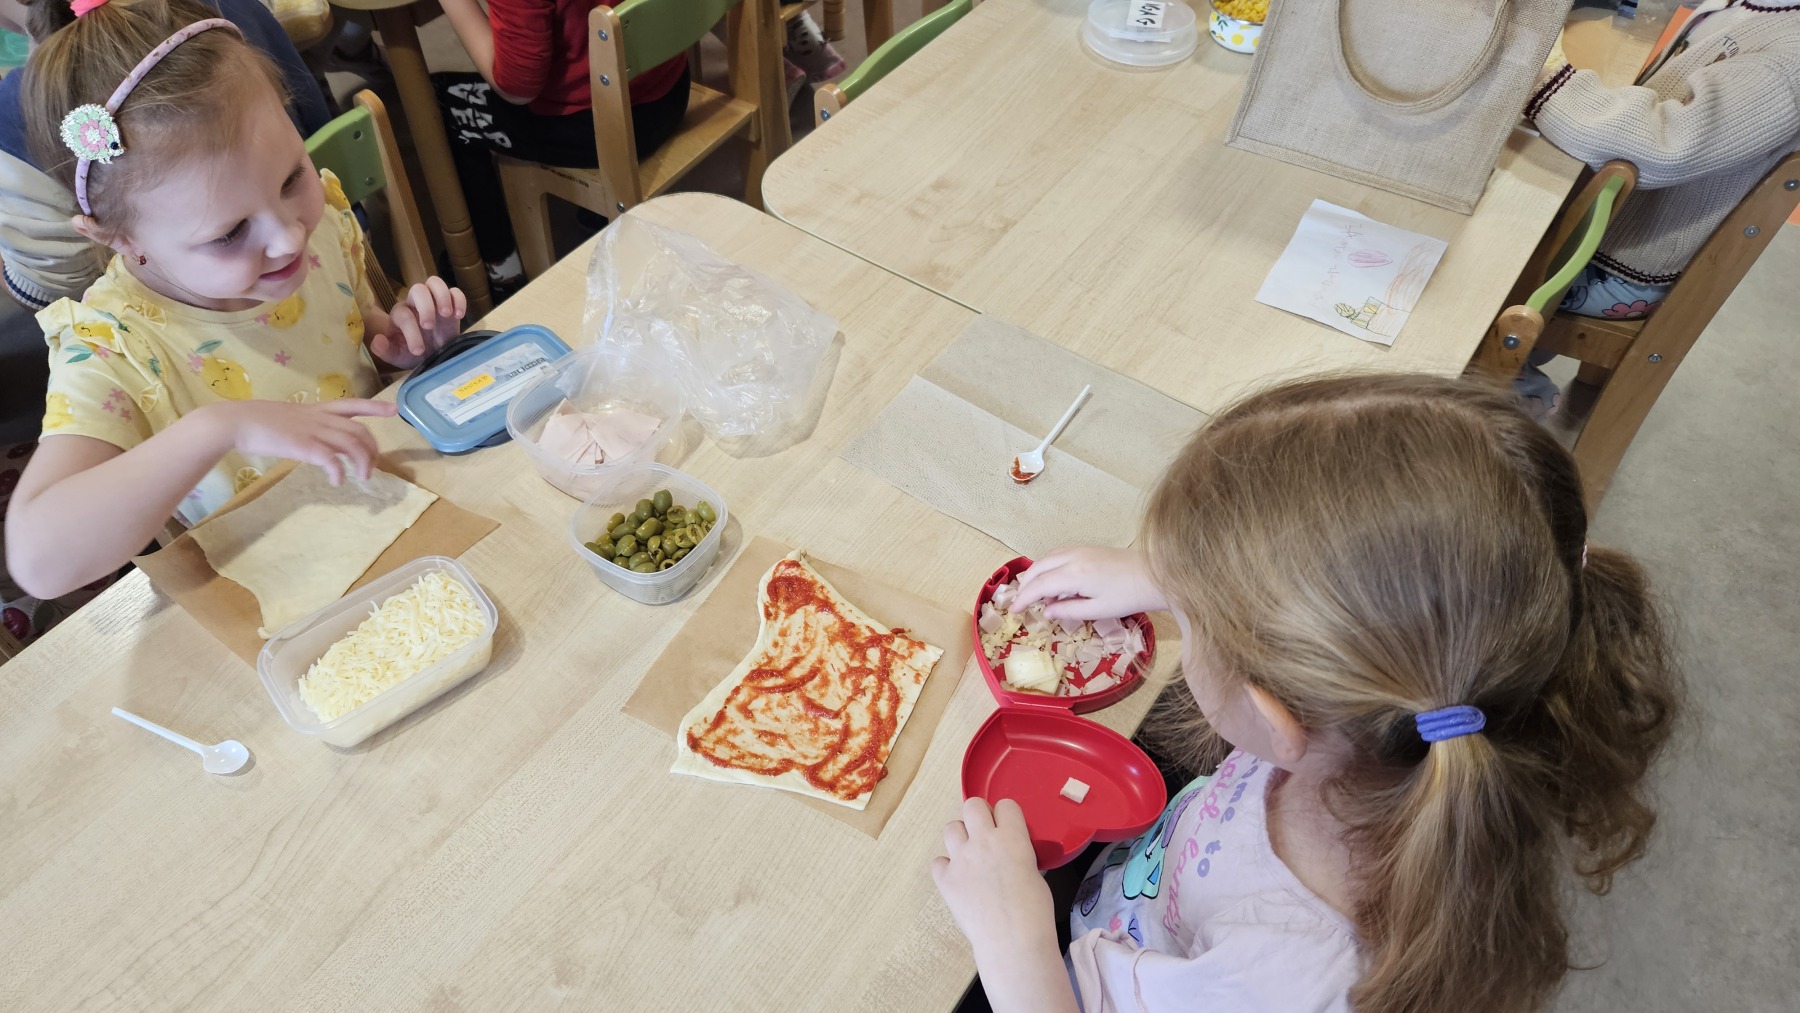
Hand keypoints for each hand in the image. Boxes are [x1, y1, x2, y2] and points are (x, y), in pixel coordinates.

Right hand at [203, 398, 395, 483]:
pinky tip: (337, 481)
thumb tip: (316, 443)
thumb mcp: (289, 419)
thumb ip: (307, 427)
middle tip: (374, 466)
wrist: (234, 422)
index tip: (393, 409)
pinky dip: (339, 471)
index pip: (352, 404)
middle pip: (359, 430)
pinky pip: (330, 459)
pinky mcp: (303, 445)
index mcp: (315, 409)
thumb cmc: (256, 422)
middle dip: (372, 449)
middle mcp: (319, 418)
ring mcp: (312, 430)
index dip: (374, 407)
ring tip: (362, 478)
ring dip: (363, 462)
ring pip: (352, 444)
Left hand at [369, 277, 466, 368]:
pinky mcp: (451, 303)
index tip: (418, 351)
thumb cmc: (413, 354)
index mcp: (400, 314)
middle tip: (430, 326)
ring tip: (448, 314)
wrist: (432, 354)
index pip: (404, 315)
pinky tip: (459, 316)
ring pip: (435, 282)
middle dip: (425, 307)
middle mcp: (416, 303)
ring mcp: (434, 300)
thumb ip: (385, 351)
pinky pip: (455, 291)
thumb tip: (377, 340)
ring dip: (442, 296)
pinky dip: (459, 300)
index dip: (411, 332)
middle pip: (418, 289)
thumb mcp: (398, 357)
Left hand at [932, 798, 1057, 957]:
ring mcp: (961, 859)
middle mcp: (983, 841)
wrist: (1012, 940)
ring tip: (969, 856)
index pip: (1005, 804)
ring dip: (960, 838)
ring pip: (950, 828)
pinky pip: (938, 862)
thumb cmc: (1034, 911)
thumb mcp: (1035, 872)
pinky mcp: (946, 879)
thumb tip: (1012, 856)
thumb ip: (1020, 855)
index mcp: (1012, 837)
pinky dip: (946, 869)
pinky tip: (958, 880)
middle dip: (979, 816)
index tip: (1007, 826)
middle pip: (972, 805)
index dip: (1006, 815)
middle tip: (985, 835)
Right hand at [1012, 546, 1166, 621]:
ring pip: (1047, 558)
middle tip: (1021, 603)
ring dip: (1036, 574)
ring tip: (1035, 594)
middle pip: (1038, 567)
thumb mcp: (1098, 610)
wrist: (1157, 575)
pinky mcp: (1088, 548)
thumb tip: (1047, 612)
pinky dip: (1049, 567)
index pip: (1039, 585)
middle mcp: (1073, 556)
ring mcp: (1081, 549)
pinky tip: (1054, 582)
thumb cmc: (1130, 596)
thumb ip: (1069, 611)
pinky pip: (1058, 555)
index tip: (1014, 611)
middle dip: (1025, 585)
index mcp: (1074, 574)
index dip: (1024, 598)